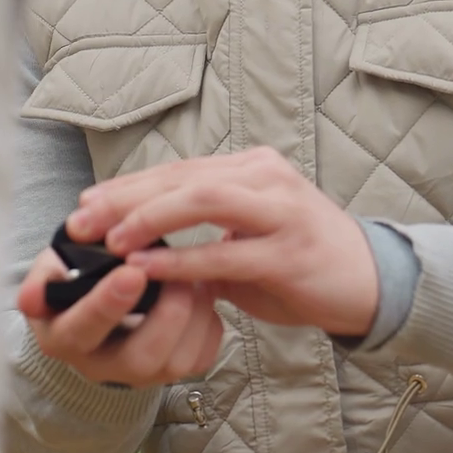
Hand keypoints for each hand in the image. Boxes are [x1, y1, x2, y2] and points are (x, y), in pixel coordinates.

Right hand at [17, 248, 222, 387]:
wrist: (96, 297)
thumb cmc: (74, 277)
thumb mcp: (52, 269)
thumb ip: (42, 279)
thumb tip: (30, 299)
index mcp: (64, 337)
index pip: (82, 330)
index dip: (107, 304)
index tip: (131, 271)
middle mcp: (102, 365)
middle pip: (139, 359)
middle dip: (166, 315)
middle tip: (178, 276)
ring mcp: (139, 372)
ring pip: (175, 362)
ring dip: (194, 316)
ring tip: (195, 277)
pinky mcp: (171, 369)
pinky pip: (200, 358)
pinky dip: (209, 325)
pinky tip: (203, 293)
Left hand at [66, 147, 380, 338]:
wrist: (372, 283)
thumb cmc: (302, 259)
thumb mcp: (249, 236)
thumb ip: (204, 232)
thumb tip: (139, 242)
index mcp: (255, 169)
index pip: (180, 169)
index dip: (128, 185)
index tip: (84, 202)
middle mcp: (268, 178)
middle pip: (184, 176)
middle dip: (126, 198)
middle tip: (80, 220)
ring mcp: (282, 212)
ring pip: (205, 199)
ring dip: (151, 217)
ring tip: (111, 240)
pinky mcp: (290, 252)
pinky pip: (226, 252)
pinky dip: (183, 260)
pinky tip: (149, 269)